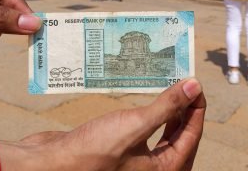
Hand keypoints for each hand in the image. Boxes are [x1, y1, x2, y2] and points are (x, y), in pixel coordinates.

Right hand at [17, 78, 205, 170]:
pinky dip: (150, 119)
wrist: (51, 165)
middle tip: (186, 86)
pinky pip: (145, 136)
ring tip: (171, 91)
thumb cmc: (93, 152)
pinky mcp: (121, 156)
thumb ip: (166, 106)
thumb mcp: (135, 124)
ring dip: (168, 115)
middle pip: (180, 139)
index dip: (197, 108)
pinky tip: (145, 104)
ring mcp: (137, 165)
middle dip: (185, 112)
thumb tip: (194, 87)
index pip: (191, 136)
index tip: (196, 84)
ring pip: (163, 138)